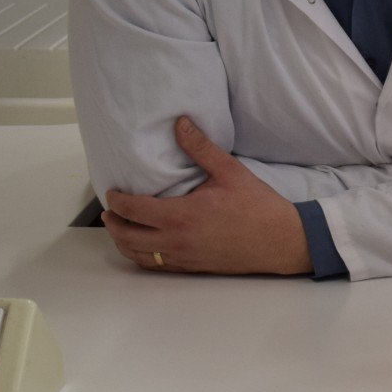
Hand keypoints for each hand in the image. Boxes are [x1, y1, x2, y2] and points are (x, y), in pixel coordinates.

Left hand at [103, 116, 312, 274]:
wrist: (282, 241)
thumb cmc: (258, 207)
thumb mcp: (230, 171)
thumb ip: (200, 147)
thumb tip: (180, 123)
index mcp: (181, 216)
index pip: (134, 210)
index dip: (118, 201)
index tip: (114, 192)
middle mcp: (177, 240)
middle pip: (128, 237)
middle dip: (114, 224)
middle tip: (110, 212)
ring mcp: (184, 257)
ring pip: (140, 256)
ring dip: (124, 243)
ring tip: (121, 230)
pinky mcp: (194, 267)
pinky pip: (158, 267)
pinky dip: (143, 257)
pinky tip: (146, 248)